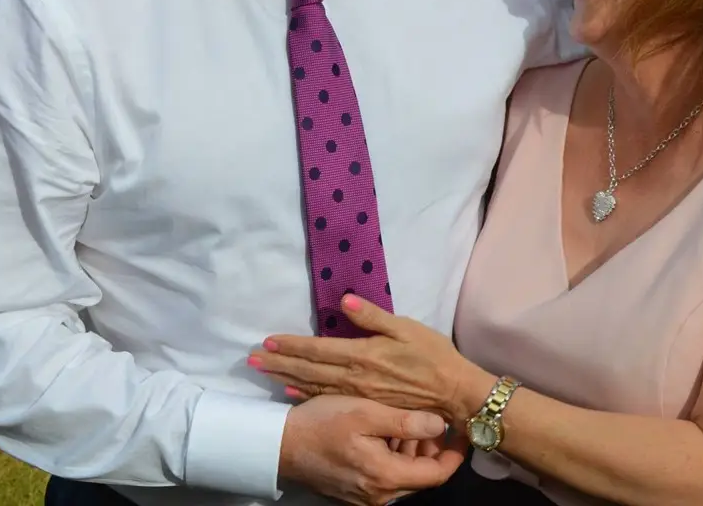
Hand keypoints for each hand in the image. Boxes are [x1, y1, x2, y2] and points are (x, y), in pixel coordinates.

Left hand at [249, 294, 490, 421]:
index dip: (292, 345)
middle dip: (279, 361)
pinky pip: (328, 399)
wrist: (451, 393)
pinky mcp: (364, 404)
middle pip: (309, 369)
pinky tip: (292, 392)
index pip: (318, 349)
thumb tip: (343, 300)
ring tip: (264, 372)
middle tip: (251, 359)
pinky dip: (305, 394)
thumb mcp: (406, 328)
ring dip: (286, 377)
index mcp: (363, 354)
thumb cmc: (432, 355)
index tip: (267, 341)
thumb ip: (373, 316)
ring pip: (314, 385)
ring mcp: (357, 394)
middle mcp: (354, 377)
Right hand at [278, 393, 464, 505]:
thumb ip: (406, 421)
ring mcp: (366, 495)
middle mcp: (380, 495)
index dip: (455, 452)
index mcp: (387, 477)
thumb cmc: (326, 422)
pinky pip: (387, 473)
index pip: (437, 474)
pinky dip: (394, 452)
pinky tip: (386, 427)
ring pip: (405, 472)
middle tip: (430, 414)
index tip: (462, 428)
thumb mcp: (367, 413)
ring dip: (412, 446)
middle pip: (422, 474)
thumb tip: (440, 423)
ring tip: (407, 415)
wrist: (282, 443)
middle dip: (431, 444)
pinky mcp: (355, 490)